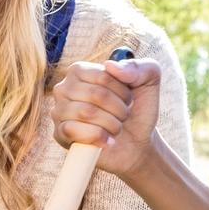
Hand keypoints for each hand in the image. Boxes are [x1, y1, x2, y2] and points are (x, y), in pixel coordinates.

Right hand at [51, 57, 161, 179]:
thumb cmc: (137, 110)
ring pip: (86, 113)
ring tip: (116, 128)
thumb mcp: (149, 82)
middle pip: (95, 94)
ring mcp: (59, 111)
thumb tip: (111, 66)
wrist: (135, 143)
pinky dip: (98, 137)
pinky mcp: (59, 134)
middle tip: (123, 116)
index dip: (123, 91)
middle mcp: (64, 88)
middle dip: (119, 109)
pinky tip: (106, 140)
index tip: (128, 99)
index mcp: (80, 71)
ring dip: (112, 124)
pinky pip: (74, 131)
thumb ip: (140, 67)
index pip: (103, 75)